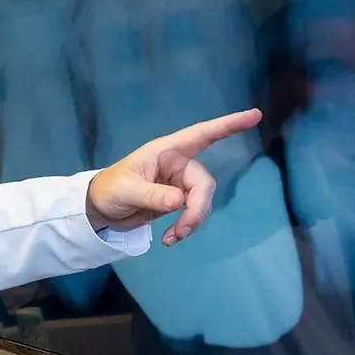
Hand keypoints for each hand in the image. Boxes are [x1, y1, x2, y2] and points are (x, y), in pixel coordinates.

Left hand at [86, 109, 262, 245]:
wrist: (100, 209)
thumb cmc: (109, 189)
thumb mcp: (127, 190)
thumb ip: (154, 195)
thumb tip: (180, 201)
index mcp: (166, 151)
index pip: (202, 135)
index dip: (228, 125)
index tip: (255, 116)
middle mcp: (177, 164)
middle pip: (203, 183)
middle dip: (197, 208)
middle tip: (181, 230)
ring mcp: (179, 183)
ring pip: (201, 201)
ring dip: (192, 221)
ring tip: (172, 238)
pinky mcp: (178, 201)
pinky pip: (193, 213)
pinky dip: (186, 227)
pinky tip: (170, 238)